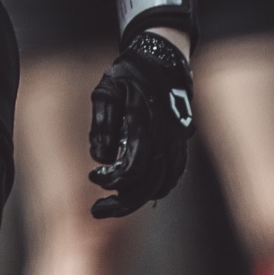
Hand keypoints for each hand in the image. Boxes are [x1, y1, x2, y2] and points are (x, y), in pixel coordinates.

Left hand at [89, 30, 194, 217]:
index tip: (93, 177)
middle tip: (97, 211)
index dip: (113, 179)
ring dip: (137, 199)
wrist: (163, 62)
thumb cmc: (128, 75)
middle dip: (123, 202)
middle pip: (149, 184)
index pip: (134, 166)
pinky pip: (171, 177)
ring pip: (162, 184)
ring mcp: (177, 144)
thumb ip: (102, 123)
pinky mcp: (180, 146)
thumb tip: (100, 158)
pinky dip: (154, 190)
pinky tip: (134, 194)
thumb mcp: (106, 91)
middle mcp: (166, 139)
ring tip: (111, 206)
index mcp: (146, 125)